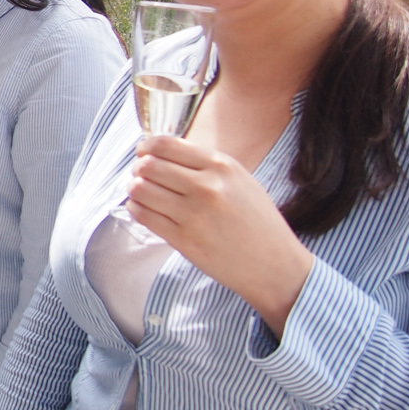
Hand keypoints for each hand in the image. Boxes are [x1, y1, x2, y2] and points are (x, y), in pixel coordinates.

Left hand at [127, 135, 312, 335]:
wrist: (274, 264)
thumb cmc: (257, 221)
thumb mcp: (240, 179)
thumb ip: (204, 164)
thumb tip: (161, 152)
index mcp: (221, 166)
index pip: (166, 145)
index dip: (147, 147)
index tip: (143, 152)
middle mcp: (206, 187)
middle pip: (149, 165)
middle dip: (138, 168)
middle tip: (139, 174)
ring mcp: (192, 214)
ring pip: (140, 189)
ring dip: (134, 188)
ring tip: (140, 192)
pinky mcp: (183, 239)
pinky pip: (143, 215)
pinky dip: (135, 208)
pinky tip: (142, 208)